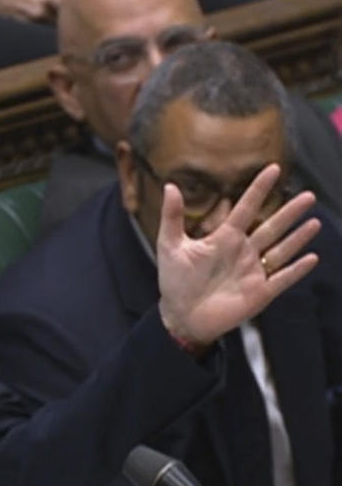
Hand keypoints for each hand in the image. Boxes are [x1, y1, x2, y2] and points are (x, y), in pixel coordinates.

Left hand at [156, 164, 319, 348]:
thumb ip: (172, 217)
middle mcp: (243, 251)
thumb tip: (170, 185)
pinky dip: (296, 270)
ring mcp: (253, 272)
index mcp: (224, 238)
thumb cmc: (174, 281)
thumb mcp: (170, 245)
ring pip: (281, 250)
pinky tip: (312, 258)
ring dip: (297, 237)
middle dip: (289, 212)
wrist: (180, 316)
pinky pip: (282, 279)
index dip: (259, 189)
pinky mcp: (259, 293)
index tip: (274, 169)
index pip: (246, 208)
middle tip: (309, 195)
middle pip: (271, 227)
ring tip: (314, 222)